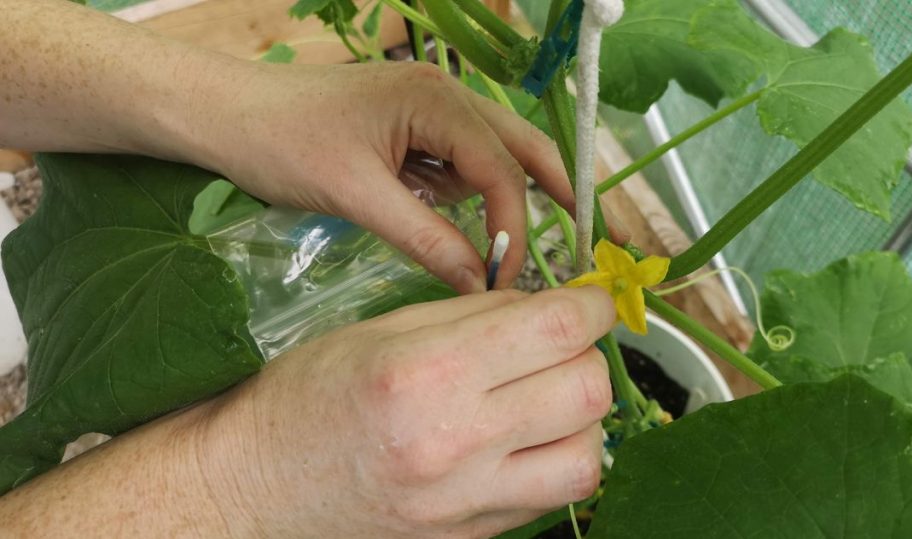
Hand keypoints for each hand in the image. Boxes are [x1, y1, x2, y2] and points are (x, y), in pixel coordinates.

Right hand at [195, 287, 615, 537]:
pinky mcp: (472, 535)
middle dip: (589, 356)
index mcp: (429, 373)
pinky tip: (525, 438)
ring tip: (547, 398)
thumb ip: (472, 316)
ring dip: (582, 419)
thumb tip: (543, 306)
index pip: (556, 331)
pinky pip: (551, 498)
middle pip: (586, 392)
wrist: (256, 490)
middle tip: (563, 345)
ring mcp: (467, 501)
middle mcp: (456, 443)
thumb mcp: (379, 331)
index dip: (592, 306)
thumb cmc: (305, 400)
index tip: (592, 300)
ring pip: (586, 458)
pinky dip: (557, 459)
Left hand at [201, 62, 576, 293]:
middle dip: (563, 190)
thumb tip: (479, 284)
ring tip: (524, 247)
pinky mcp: (412, 132)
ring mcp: (430, 113)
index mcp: (436, 100)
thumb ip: (426, 239)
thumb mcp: (358, 196)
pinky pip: (457, 168)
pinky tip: (454, 224)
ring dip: (505, 200)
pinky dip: (465, 199)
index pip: (500, 167)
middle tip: (604, 235)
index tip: (510, 276)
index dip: (514, 224)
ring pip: (494, 159)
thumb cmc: (282, 143)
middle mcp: (445, 98)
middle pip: (524, 147)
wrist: (223, 117)